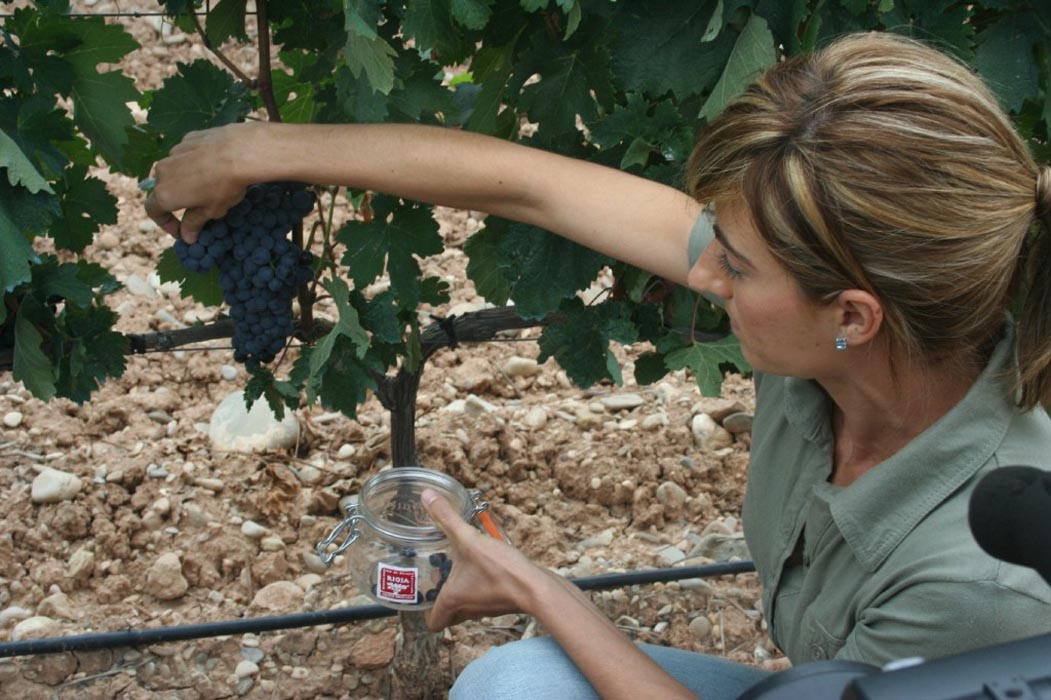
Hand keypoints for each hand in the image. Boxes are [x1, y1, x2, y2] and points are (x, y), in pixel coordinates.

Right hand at [145, 124, 255, 241]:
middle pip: (163, 189)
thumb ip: (194, 223)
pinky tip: (214, 167)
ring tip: (209, 186)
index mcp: (164, 193)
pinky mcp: (187, 139)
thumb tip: (186, 237)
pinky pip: (186, 156)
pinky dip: (194, 164)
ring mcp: (174, 152)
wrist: (241, 151)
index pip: (153, 210)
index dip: (165, 223)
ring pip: (174, 170)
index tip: (180, 230)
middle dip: (177, 201)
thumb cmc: (224, 186)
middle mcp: (162, 171)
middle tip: (197, 208)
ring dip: (185, 181)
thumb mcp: (211, 210)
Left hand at [420, 488, 549, 630]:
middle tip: (440, 578)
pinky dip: (483, 586)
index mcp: (452, 600)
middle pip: (450, 615)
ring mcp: (487, 608)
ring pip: (468, 606)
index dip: (425, 613)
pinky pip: (486, 597)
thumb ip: (447, 517)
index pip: (433, 622)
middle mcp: (468, 610)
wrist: (537, 587)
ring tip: (462, 568)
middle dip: (444, 599)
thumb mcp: (469, 539)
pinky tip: (487, 565)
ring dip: (464, 590)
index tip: (425, 597)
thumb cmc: (500, 569)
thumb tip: (426, 495)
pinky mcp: (503, 602)